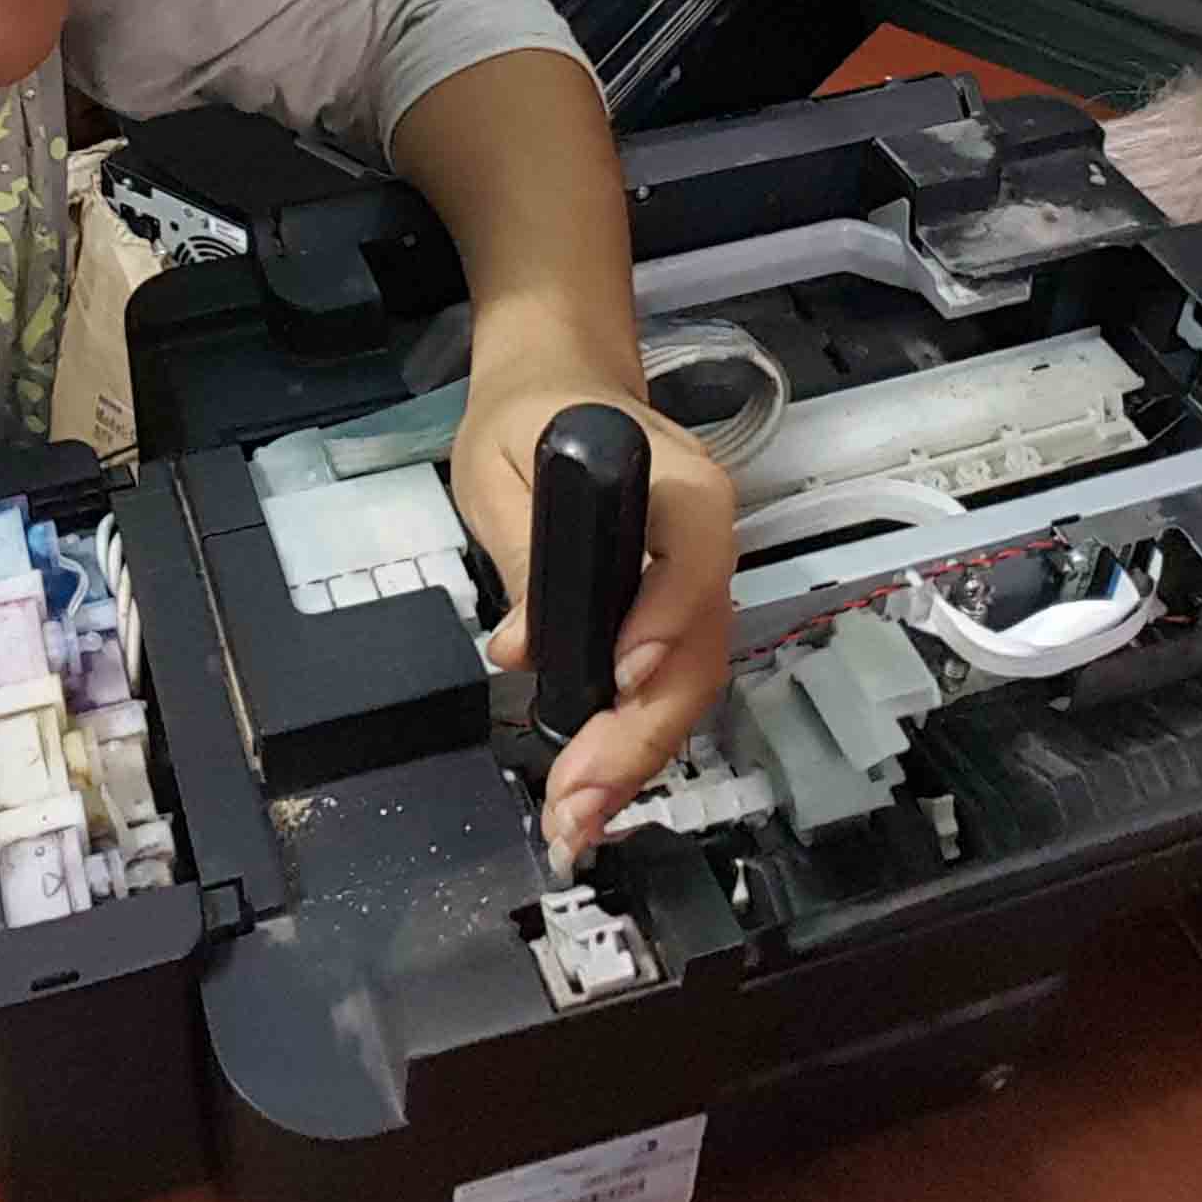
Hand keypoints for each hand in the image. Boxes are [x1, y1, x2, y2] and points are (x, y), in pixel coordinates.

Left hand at [451, 364, 734, 872]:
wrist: (558, 381)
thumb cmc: (527, 413)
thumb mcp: (497, 465)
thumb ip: (520, 548)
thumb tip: (522, 649)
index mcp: (671, 479)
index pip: (693, 552)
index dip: (664, 618)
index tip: (619, 677)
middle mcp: (703, 538)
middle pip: (697, 648)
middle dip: (640, 735)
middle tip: (576, 803)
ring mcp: (697, 582)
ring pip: (690, 683)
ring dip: (637, 758)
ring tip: (577, 820)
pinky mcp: (675, 615)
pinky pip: (669, 684)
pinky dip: (633, 740)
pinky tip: (592, 787)